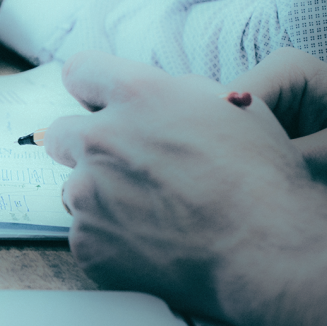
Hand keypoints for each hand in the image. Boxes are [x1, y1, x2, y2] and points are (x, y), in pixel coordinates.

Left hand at [45, 51, 326, 325]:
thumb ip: (174, 93)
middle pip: (63, 134)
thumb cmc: (259, 179)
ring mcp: (87, 193)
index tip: (97, 102)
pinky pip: (87, 234)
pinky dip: (111, 240)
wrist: (263, 252)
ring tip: (155, 215)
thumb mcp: (230, 108)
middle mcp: (101, 141)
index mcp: (138, 97)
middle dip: (87, 147)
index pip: (81, 72)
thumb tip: (146, 99)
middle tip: (126, 168)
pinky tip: (152, 245)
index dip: (91, 87)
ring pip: (76, 189)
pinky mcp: (85, 241)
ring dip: (102, 197)